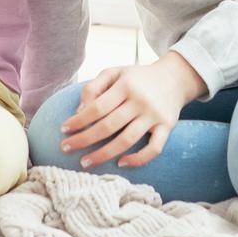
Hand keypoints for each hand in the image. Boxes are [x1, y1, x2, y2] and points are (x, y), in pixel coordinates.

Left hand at [60, 52, 206, 168]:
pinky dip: (138, 159)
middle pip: (108, 126)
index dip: (78, 120)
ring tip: (85, 162)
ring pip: (127, 140)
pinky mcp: (167, 127)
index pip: (97, 107)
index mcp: (126, 85)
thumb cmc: (137, 77)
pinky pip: (154, 149)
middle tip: (66, 149)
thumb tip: (78, 112)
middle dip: (84, 139)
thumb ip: (94, 87)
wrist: (174, 78)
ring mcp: (155, 115)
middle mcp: (140, 100)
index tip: (63, 130)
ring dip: (104, 154)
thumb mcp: (115, 72)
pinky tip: (121, 163)